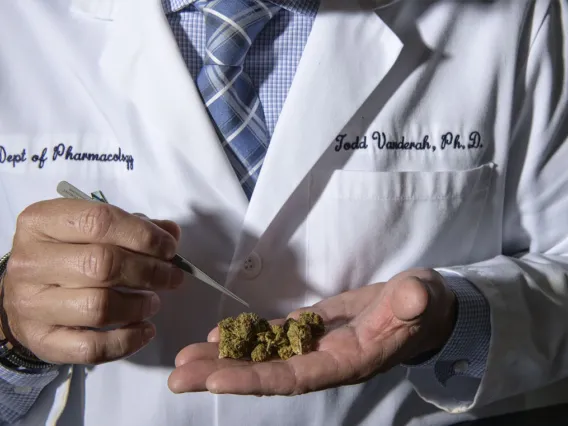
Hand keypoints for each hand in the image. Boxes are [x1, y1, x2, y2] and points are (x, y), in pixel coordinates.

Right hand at [1, 199, 183, 364]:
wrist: (25, 293)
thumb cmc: (67, 254)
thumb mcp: (93, 229)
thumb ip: (134, 227)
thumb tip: (170, 233)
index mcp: (42, 222)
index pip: (100, 221)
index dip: (143, 235)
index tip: (169, 248)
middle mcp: (30, 261)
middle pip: (102, 264)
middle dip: (149, 271)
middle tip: (172, 277)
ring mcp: (31, 304)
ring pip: (98, 307)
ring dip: (138, 306)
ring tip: (154, 302)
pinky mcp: (41, 340)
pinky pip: (91, 348)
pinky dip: (126, 341)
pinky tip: (145, 330)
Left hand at [168, 269, 455, 395]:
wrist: (420, 304)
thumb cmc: (423, 302)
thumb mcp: (422, 298)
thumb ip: (413, 302)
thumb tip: (413, 296)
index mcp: (347, 360)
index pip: (295, 376)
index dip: (254, 379)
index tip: (213, 379)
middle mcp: (323, 360)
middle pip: (266, 373)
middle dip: (222, 375)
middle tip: (177, 378)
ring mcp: (314, 346)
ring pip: (263, 356)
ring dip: (223, 357)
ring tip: (184, 359)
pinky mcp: (311, 329)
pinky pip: (271, 337)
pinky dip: (243, 338)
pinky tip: (216, 337)